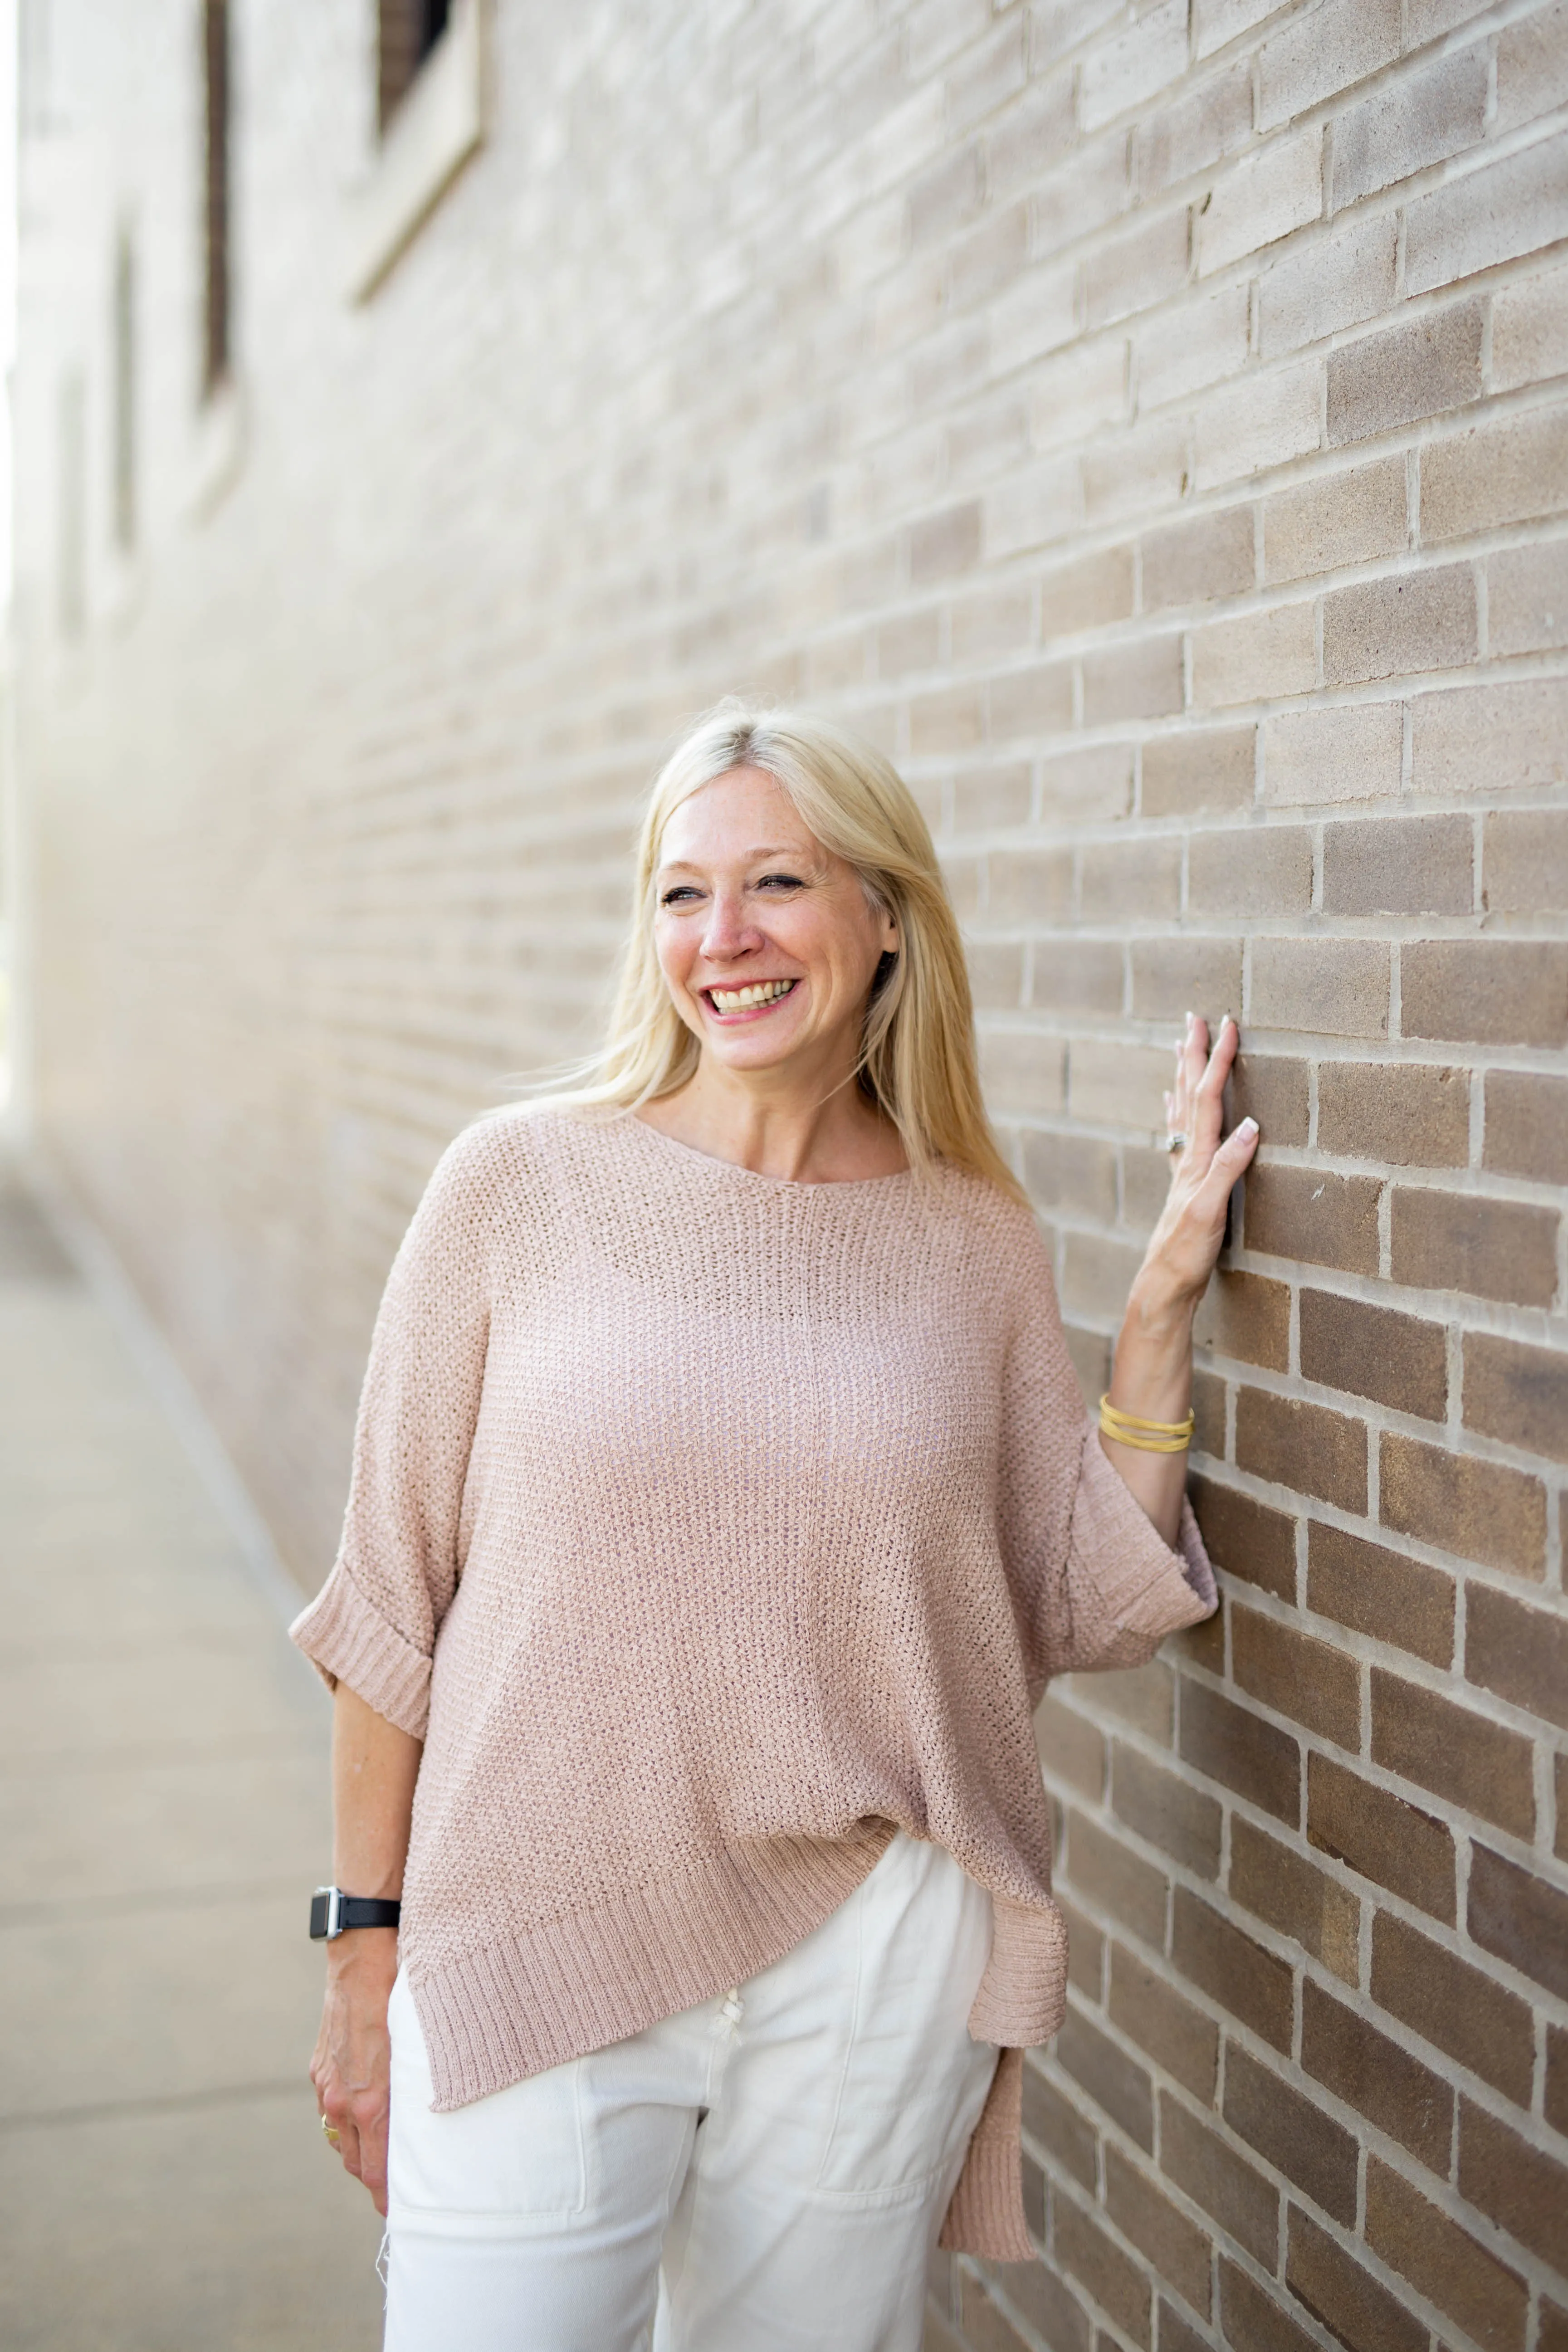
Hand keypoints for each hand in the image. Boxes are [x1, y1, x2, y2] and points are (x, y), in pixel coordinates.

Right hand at [310, 1929, 398, 2214]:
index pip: (375, 2169)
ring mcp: (326, 2084)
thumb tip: (430, 2122)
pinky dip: (346, 2122)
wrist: (361, 1956)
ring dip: (359, 2152)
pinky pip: (331, 2110)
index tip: (400, 2213)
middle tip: (399, 2188)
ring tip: (382, 2158)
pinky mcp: (319, 2067)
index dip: (388, 2196)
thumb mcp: (418, 2046)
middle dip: (375, 2179)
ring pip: (340, 2139)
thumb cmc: (400, 1996)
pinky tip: (364, 2117)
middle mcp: (342, 2099)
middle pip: (355, 2162)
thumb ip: (417, 2089)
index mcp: (369, 2101)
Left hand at [1139, 1013, 1258, 1321]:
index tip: (1226, 1025)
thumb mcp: (1209, 1212)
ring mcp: (1183, 1172)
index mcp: (1196, 1160)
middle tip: (1194, 1018)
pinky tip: (1172, 1102)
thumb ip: (1228, 1169)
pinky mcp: (1184, 1187)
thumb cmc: (1185, 1255)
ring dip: (1183, 1077)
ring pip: (1183, 1112)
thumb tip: (1250, 1125)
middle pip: (1189, 1096)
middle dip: (1194, 1055)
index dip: (1218, 1061)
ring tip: (1181, 1046)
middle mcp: (1187, 1160)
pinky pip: (1180, 1138)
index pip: (1208, 1100)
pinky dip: (1177, 1113)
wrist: (1163, 1288)